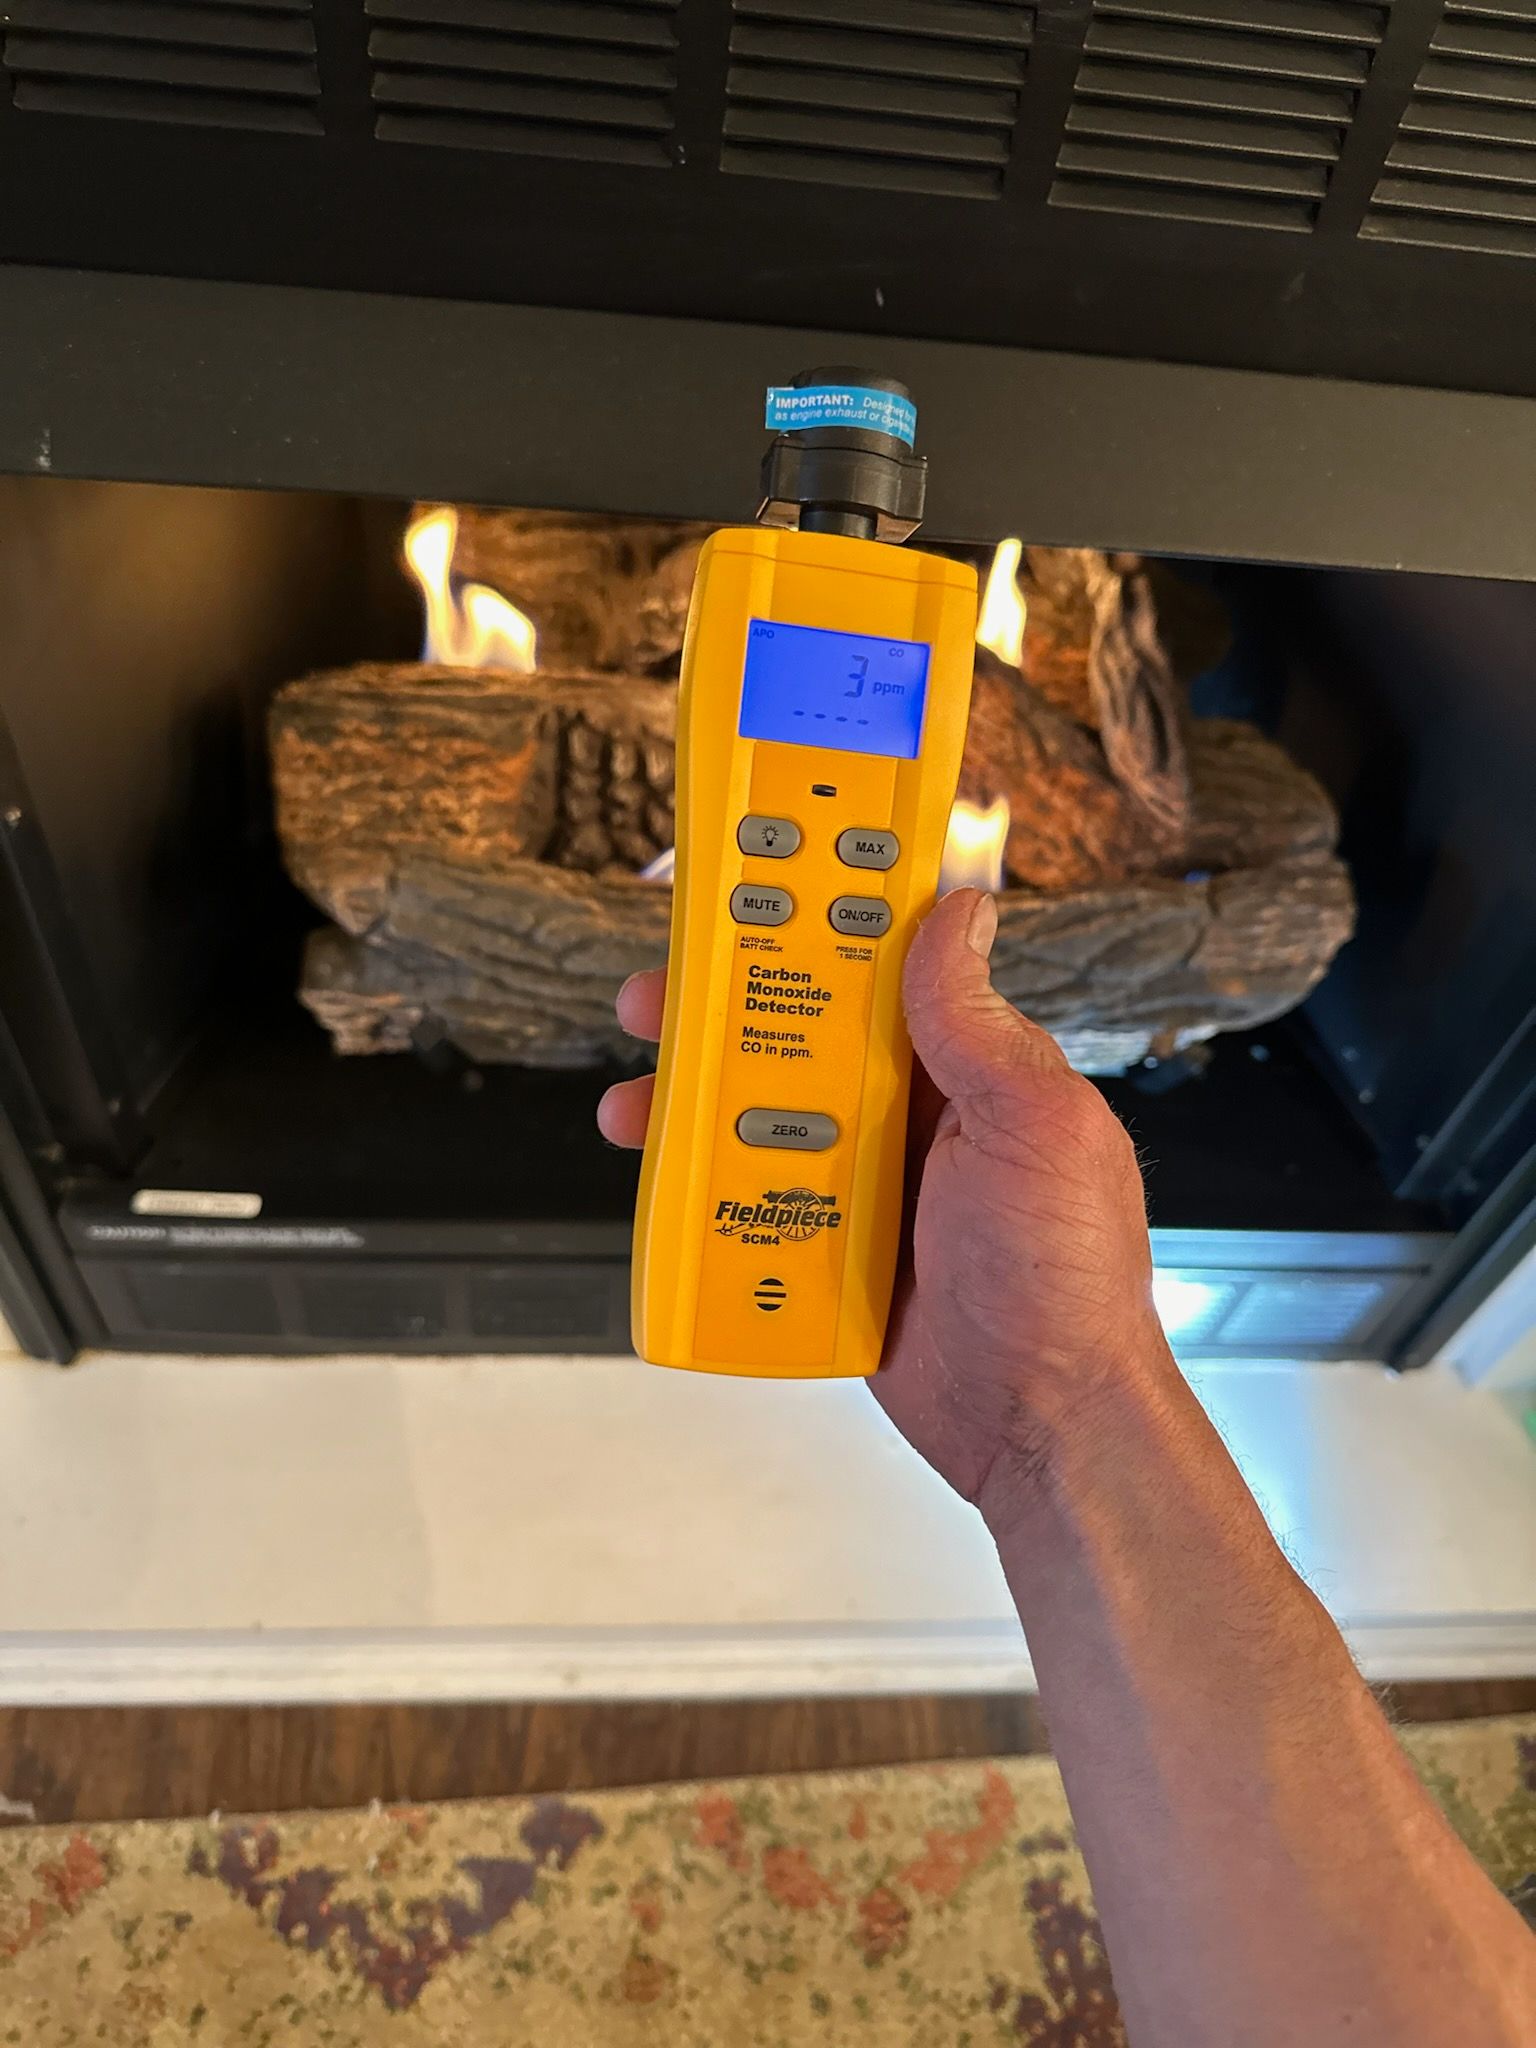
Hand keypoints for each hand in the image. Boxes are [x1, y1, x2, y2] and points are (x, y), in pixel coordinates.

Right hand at [598, 889, 1169, 1511]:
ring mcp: (865, 1184)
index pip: (884, 970)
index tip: (758, 880)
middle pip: (798, 1038)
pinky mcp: (827, 1250)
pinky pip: (752, 1203)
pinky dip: (701, 1190)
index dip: (821, 922)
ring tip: (638, 1096)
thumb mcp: (1033, 1127)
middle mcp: (913, 1117)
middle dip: (723, 1009)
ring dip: (693, 1101)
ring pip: (759, 1118)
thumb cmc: (1067, 1280)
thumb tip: (955, 914)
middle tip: (659, 989)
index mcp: (968, 1069)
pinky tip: (663, 1183)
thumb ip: (977, 1025)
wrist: (1042, 1424)